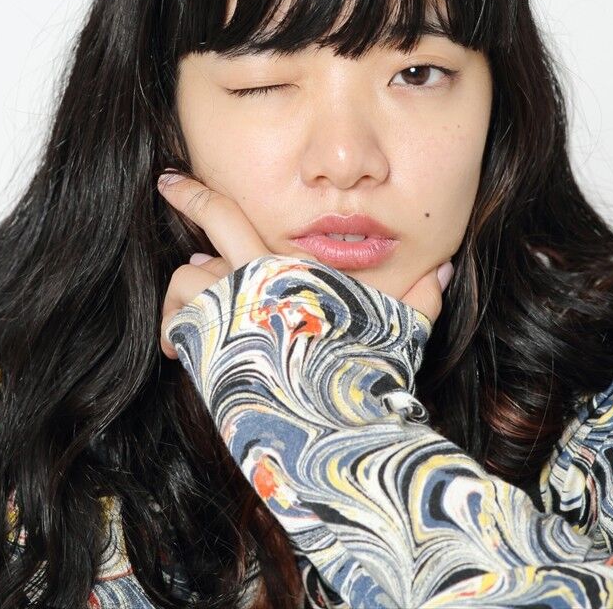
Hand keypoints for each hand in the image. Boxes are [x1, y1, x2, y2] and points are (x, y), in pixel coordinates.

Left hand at [155, 171, 451, 358]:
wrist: (337, 431)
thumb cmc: (369, 378)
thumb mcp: (399, 331)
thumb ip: (420, 297)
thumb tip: (443, 269)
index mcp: (291, 271)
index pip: (233, 216)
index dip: (199, 194)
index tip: (174, 181)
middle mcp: (252, 284)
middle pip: (205, 236)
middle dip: (184, 201)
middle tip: (169, 188)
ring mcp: (227, 317)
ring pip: (186, 281)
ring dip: (189, 294)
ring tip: (198, 309)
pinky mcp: (209, 354)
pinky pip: (176, 327)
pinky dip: (175, 332)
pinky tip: (181, 350)